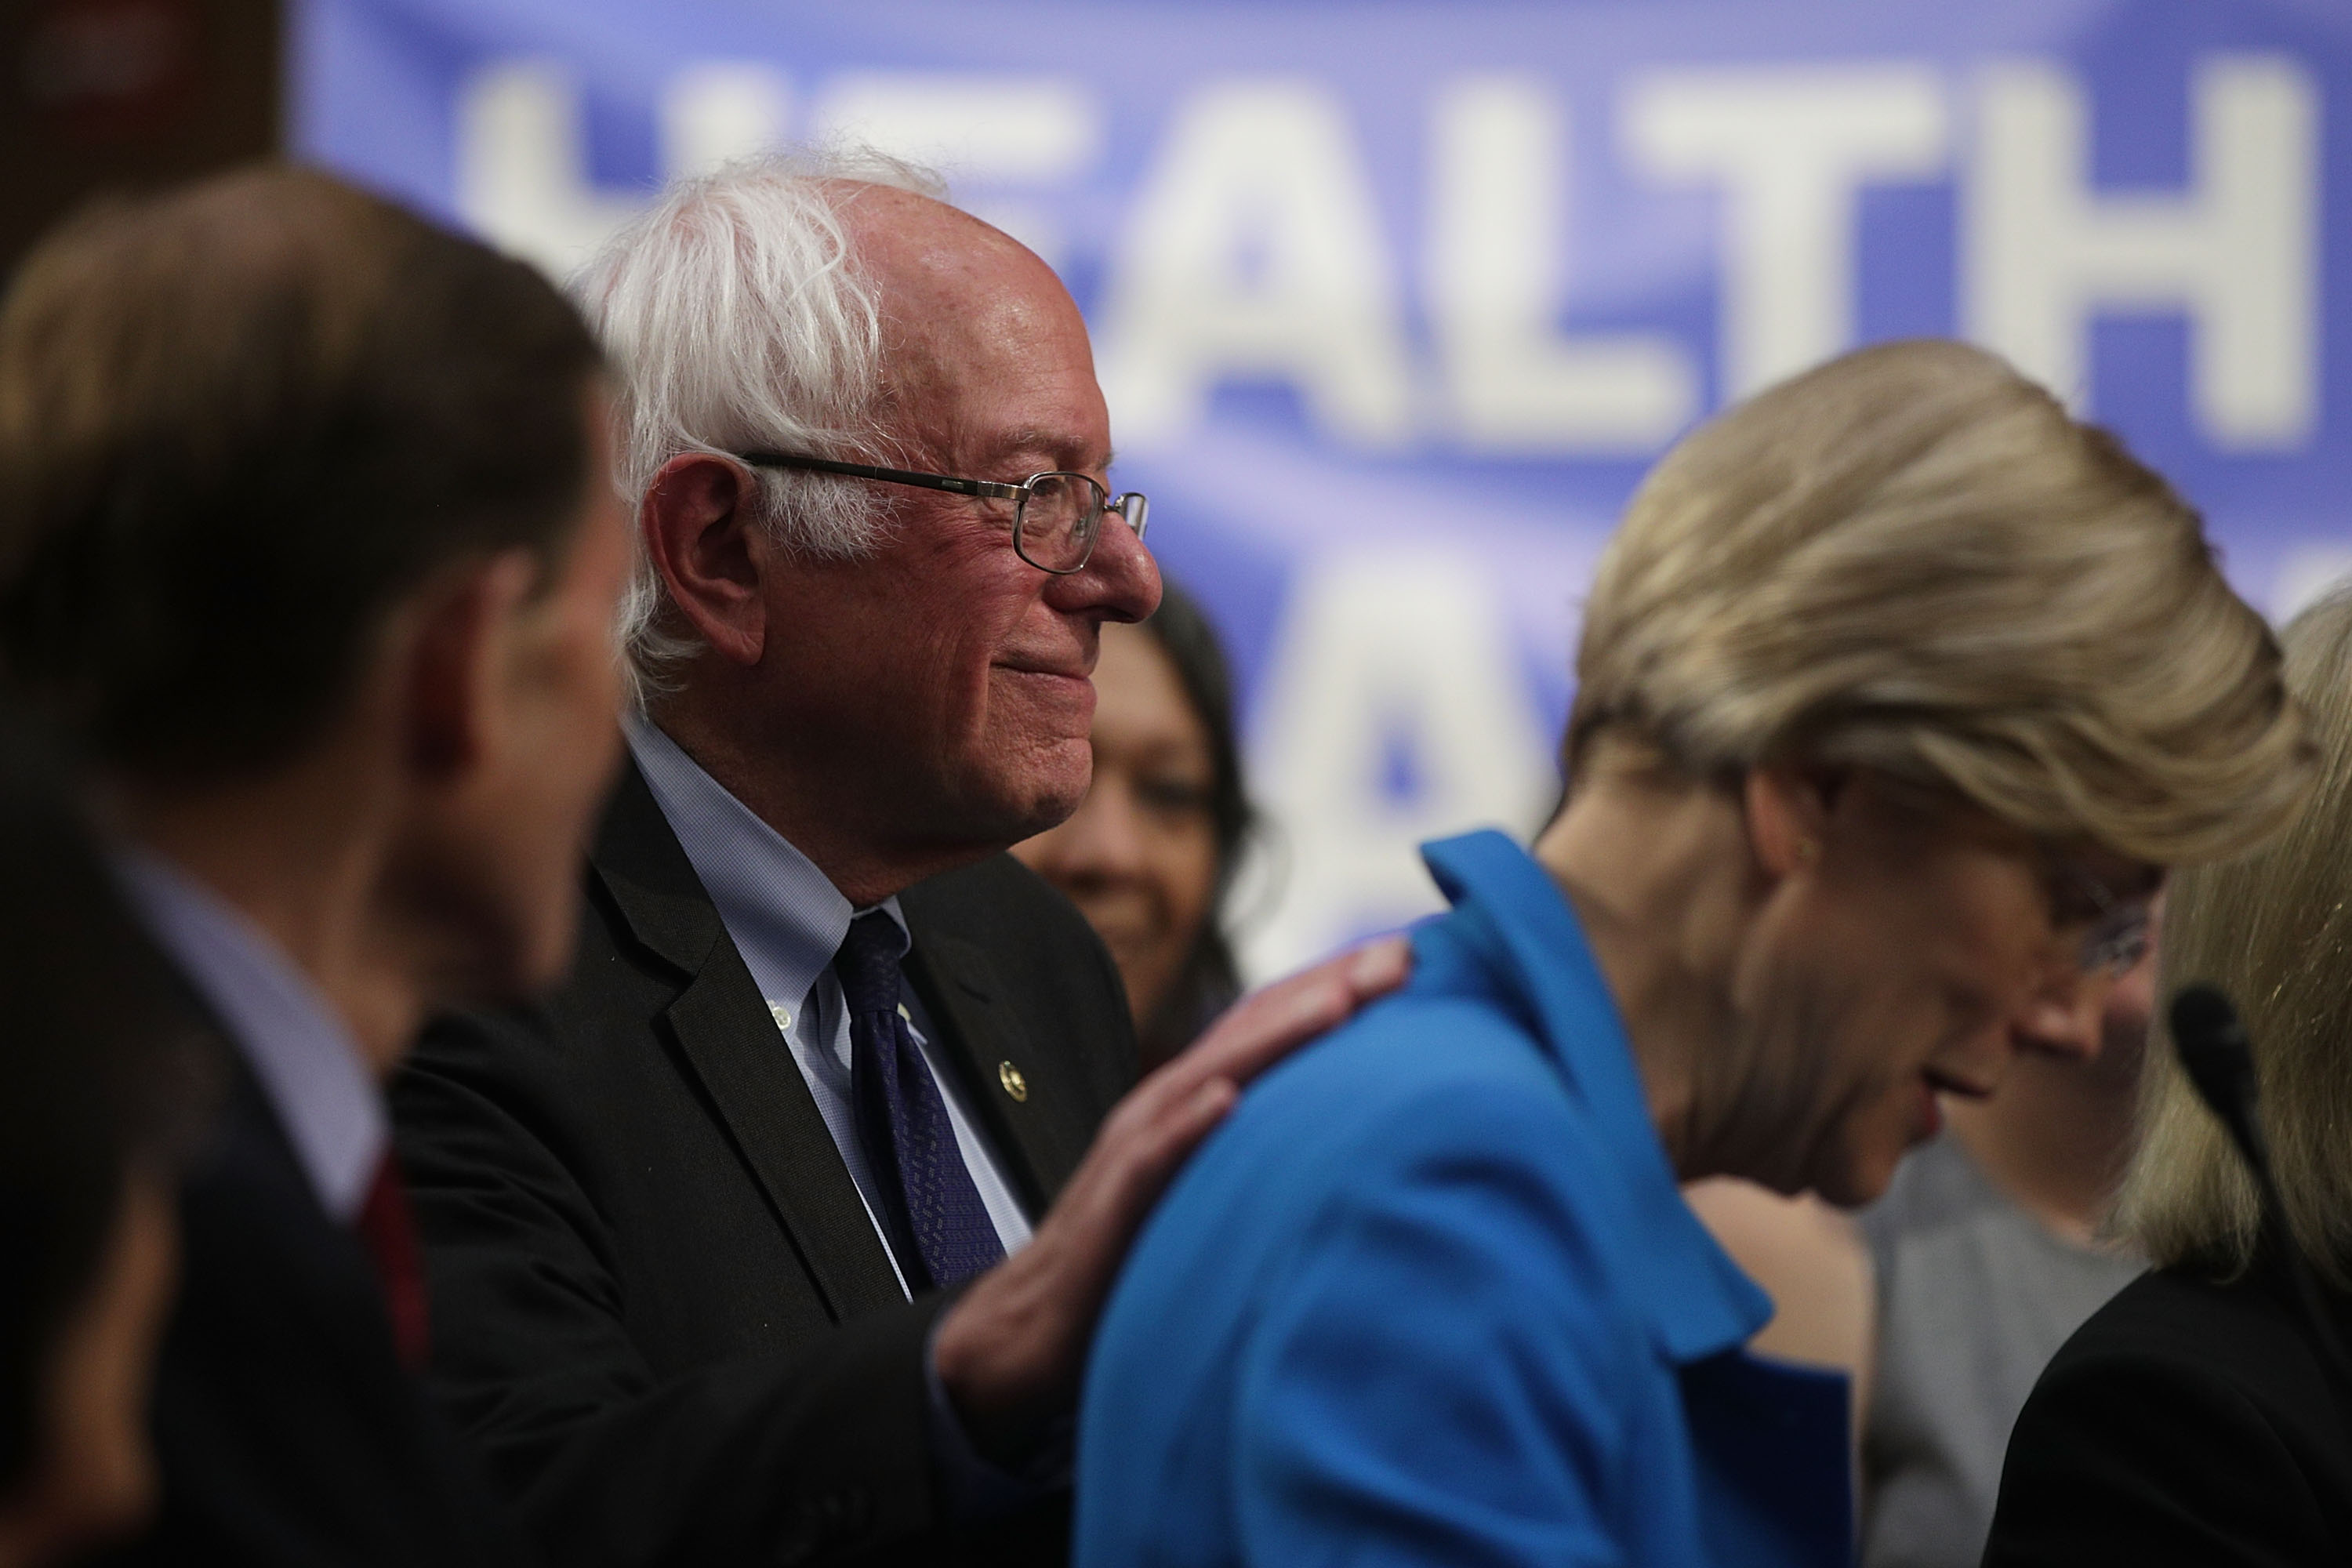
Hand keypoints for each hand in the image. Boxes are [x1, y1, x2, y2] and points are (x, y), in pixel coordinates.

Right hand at [932, 935, 1412, 1462]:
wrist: (1030, 1330)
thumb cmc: (1131, 1264)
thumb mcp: (1210, 1197)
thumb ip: (1265, 1161)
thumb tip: (1356, 1149)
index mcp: (1193, 1104)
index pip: (1270, 1028)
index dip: (1336, 986)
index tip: (1413, 959)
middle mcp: (1165, 1111)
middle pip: (1252, 1032)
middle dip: (1327, 987)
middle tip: (1403, 956)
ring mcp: (1135, 1152)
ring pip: (1209, 1077)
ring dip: (1275, 1037)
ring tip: (1340, 1001)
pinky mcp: (1112, 1208)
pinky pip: (1151, 1161)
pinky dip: (1187, 1127)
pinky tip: (1225, 1103)